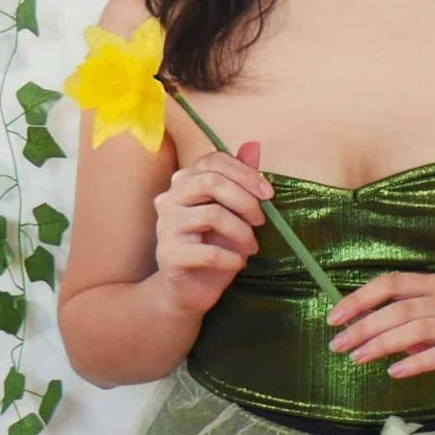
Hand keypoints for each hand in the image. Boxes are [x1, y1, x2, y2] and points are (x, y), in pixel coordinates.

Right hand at [153, 138, 274, 317]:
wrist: (189, 290)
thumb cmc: (213, 246)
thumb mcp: (233, 211)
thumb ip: (241, 179)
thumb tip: (254, 145)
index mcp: (183, 182)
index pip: (213, 161)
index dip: (245, 174)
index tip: (269, 195)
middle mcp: (169, 199)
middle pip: (211, 182)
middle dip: (246, 201)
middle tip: (262, 222)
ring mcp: (165, 226)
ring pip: (212, 215)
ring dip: (242, 232)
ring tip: (252, 247)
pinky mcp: (168, 255)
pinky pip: (208, 252)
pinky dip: (231, 258)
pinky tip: (238, 264)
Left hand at [326, 270, 434, 389]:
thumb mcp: (420, 318)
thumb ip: (392, 316)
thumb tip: (349, 320)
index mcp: (432, 285)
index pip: (390, 283)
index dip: (360, 299)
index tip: (334, 318)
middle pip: (399, 309)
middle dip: (364, 327)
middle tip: (338, 345)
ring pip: (415, 330)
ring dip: (381, 344)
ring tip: (357, 358)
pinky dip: (412, 363)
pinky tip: (393, 372)